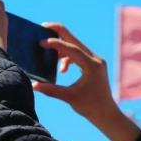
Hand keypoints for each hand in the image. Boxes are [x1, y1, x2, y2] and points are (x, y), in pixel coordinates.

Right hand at [32, 24, 140, 140]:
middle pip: (75, 40)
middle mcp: (95, 59)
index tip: (41, 42)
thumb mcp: (70, 98)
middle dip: (59, 33)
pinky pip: (79, 54)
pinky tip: (62, 70)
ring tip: (49, 55)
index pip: (72, 49)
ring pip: (76, 47)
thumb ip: (51, 90)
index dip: (55, 44)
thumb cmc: (90, 107)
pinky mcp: (94, 65)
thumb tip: (33, 86)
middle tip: (43, 26)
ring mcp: (96, 61)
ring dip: (62, 48)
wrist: (106, 114)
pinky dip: (68, 57)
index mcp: (92, 65)